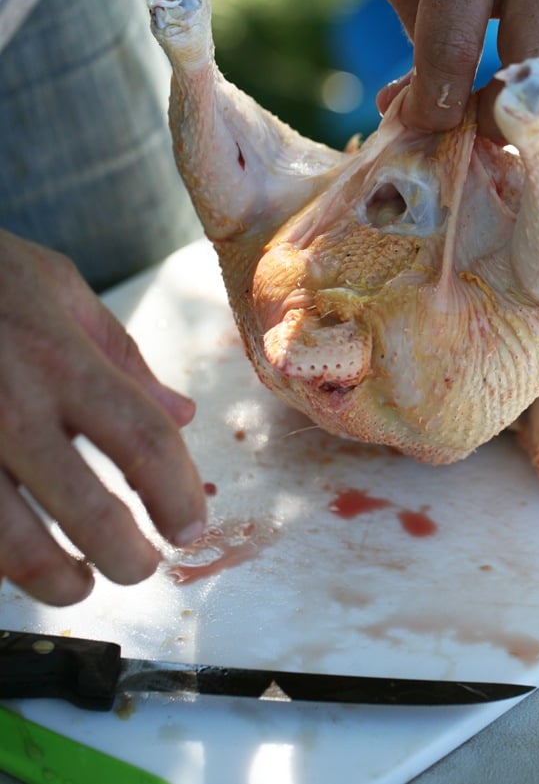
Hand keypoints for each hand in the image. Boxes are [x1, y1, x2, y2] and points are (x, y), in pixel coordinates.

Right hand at [0, 230, 205, 605]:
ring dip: (60, 582)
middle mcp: (12, 409)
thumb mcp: (59, 288)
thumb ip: (123, 355)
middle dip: (131, 559)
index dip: (178, 496)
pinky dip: (3, 558)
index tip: (189, 526)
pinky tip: (18, 554)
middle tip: (143, 566)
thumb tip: (182, 415)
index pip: (145, 443)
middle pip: (91, 516)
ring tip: (80, 581)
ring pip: (16, 550)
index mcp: (60, 359)